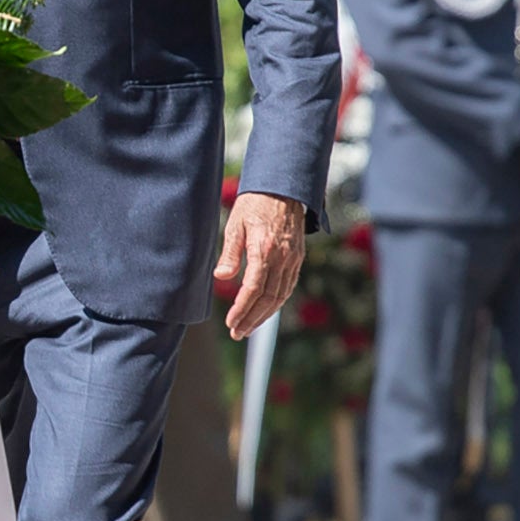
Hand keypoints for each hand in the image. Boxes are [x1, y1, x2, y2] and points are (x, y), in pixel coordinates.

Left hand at [214, 191, 308, 341]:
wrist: (283, 188)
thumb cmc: (255, 203)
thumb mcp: (236, 224)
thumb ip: (230, 253)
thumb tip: (222, 277)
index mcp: (264, 250)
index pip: (253, 289)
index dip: (241, 309)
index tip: (230, 322)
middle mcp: (282, 257)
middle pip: (268, 298)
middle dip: (252, 319)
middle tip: (238, 332)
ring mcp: (293, 259)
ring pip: (281, 296)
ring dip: (265, 315)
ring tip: (248, 327)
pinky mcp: (297, 258)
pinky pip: (288, 286)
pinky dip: (276, 302)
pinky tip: (265, 310)